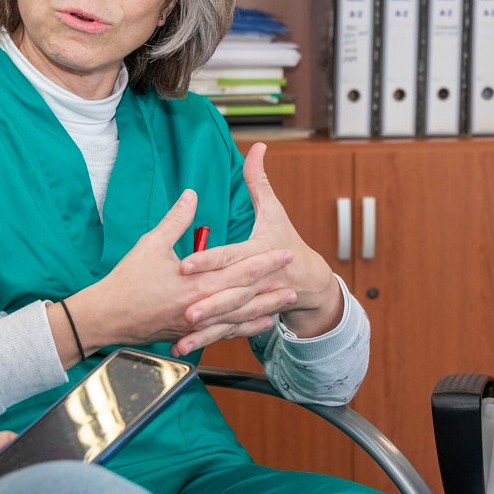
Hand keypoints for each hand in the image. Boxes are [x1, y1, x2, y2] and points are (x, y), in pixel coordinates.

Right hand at [74, 187, 293, 355]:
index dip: (265, 261)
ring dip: (264, 309)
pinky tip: (259, 322)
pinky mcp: (189, 331)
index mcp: (196, 283)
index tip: (285, 251)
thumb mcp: (151, 244)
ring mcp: (196, 322)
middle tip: (296, 280)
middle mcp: (201, 305)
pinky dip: (244, 327)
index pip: (240, 270)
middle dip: (272, 287)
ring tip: (286, 303)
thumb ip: (176, 220)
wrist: (106, 318)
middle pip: (246, 295)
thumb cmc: (127, 281)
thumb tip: (192, 195)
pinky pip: (224, 331)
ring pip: (239, 317)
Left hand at [179, 142, 341, 347]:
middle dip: (207, 303)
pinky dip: (206, 339)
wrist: (310, 282)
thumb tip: (258, 147)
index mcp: (258, 254)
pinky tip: (186, 347)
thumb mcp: (274, 211)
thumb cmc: (287, 242)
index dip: (209, 260)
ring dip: (206, 328)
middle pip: (228, 293)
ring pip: (227, 318)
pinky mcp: (247, 317)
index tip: (186, 264)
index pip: (230, 257)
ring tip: (183, 333)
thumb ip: (260, 180)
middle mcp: (255, 281)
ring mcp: (252, 303)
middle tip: (183, 310)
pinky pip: (225, 331)